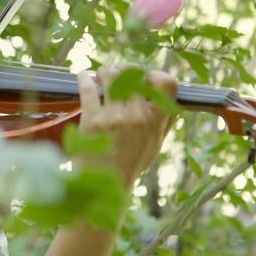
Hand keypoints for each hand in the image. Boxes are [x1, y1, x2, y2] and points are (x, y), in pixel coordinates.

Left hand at [76, 65, 177, 189]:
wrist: (105, 186)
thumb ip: (163, 121)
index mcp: (156, 121)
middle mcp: (137, 116)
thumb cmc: (131, 163)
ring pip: (110, 74)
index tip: (145, 79)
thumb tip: (171, 97)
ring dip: (105, 71)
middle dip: (124, 69)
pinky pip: (88, 87)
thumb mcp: (155, 144)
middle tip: (118, 74)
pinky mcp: (92, 120)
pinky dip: (85, 77)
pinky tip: (85, 76)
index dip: (155, 74)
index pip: (166, 82)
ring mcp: (114, 117)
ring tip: (101, 76)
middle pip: (133, 72)